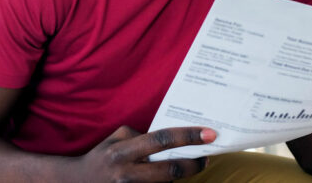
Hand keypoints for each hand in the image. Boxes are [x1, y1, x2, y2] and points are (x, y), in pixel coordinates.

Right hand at [72, 125, 215, 181]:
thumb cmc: (102, 157)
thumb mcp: (115, 139)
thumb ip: (140, 136)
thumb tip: (170, 141)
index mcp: (123, 152)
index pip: (161, 140)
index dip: (188, 136)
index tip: (209, 134)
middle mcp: (126, 173)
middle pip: (170, 170)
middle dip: (194, 165)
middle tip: (206, 158)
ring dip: (180, 178)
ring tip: (189, 168)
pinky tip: (172, 178)